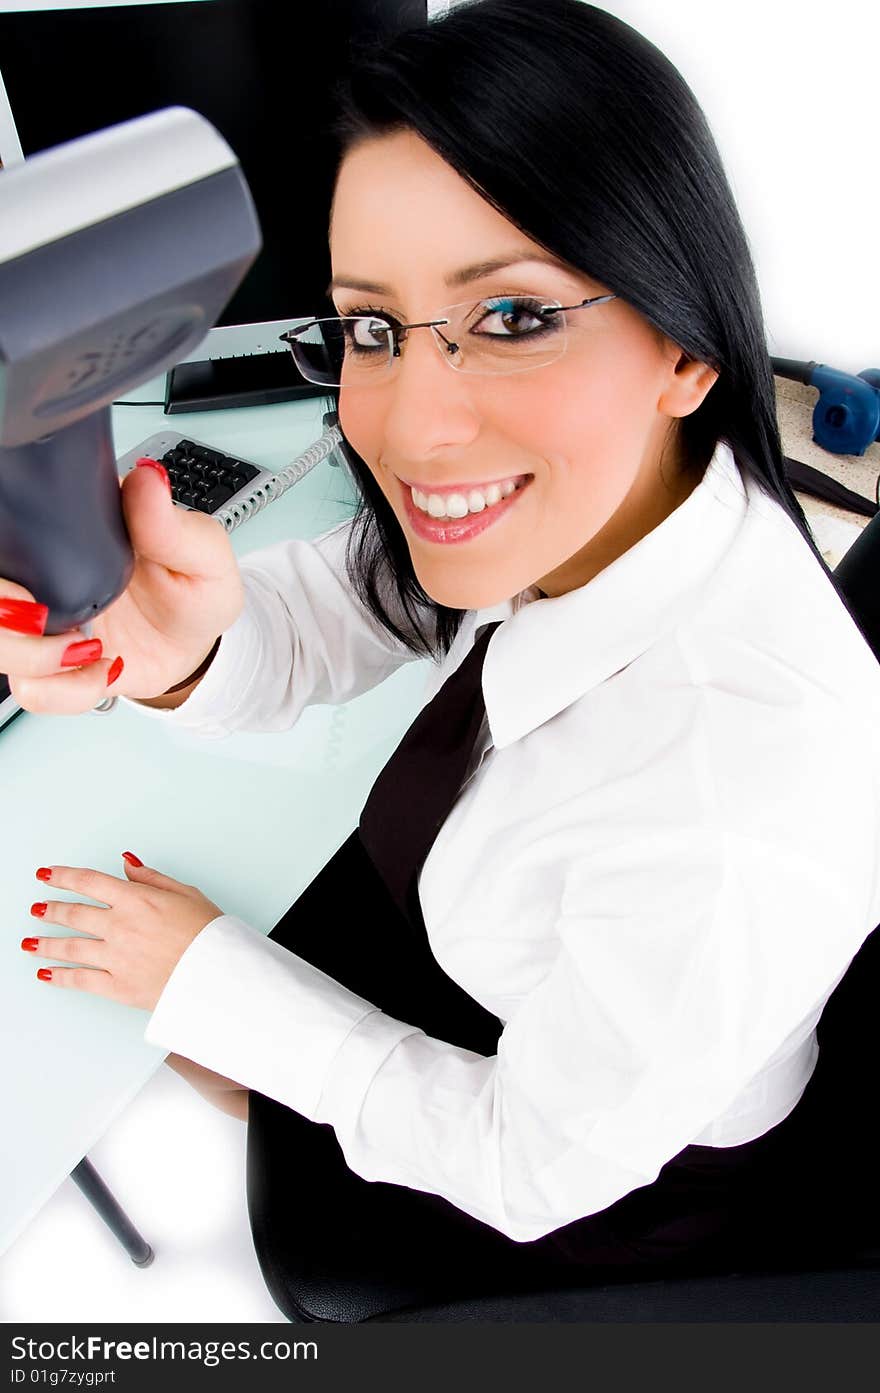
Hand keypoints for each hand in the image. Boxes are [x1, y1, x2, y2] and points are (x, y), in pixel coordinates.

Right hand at [1, 461, 244, 712]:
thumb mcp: (202, 551)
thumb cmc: (194, 587)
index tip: (31, 589)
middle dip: (4, 622)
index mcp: (70, 535)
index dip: (5, 574)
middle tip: (47, 621)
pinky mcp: (59, 668)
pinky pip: (33, 690)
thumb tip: (149, 481)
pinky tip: (102, 670)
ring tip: (90, 650)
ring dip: (34, 659)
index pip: (7, 539)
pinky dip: (65, 690)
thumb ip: (171, 524)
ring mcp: (48, 626)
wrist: (199, 641)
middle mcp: (46, 580)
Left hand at [21, 854, 225, 1011]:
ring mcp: (115, 957)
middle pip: (73, 914)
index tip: (46, 874)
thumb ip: (150, 879)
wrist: (219, 976)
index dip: (62, 876)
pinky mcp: (117, 986)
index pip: (88, 882)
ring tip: (30, 942)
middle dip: (50, 910)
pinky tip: (46, 974)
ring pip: (70, 947)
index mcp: (136, 900)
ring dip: (45, 943)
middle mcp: (120, 926)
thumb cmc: (209, 935)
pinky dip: (59, 977)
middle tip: (37, 908)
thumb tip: (127, 863)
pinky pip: (80, 981)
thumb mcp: (185, 894)